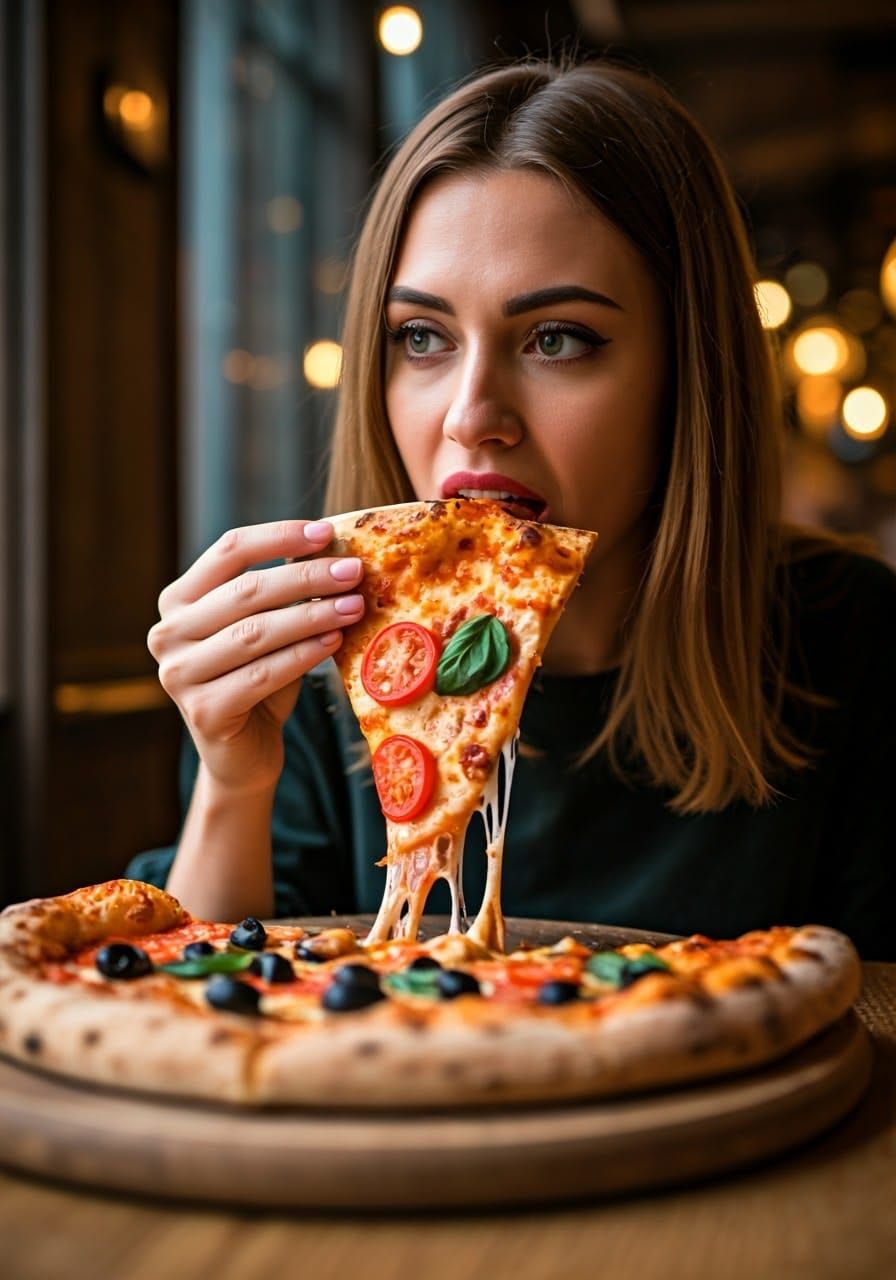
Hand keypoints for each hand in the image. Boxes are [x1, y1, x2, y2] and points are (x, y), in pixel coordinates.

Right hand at [148, 520, 363, 793]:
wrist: (243, 755)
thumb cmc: (260, 681)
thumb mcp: (269, 628)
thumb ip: (285, 592)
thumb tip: (333, 547)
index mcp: (178, 600)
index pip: (229, 551)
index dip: (279, 537)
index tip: (327, 532)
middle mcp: (167, 633)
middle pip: (246, 591)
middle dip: (307, 577)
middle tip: (354, 571)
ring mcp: (178, 674)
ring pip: (256, 633)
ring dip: (312, 615)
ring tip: (355, 606)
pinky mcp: (202, 711)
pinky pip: (261, 674)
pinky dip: (303, 655)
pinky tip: (334, 642)